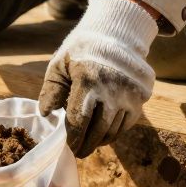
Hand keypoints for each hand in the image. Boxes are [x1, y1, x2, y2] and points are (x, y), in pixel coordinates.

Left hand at [39, 0, 158, 157]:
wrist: (117, 34)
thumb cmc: (83, 49)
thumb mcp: (60, 64)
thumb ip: (51, 89)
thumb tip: (45, 114)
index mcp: (87, 81)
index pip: (78, 120)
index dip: (73, 138)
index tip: (69, 147)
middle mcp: (110, 90)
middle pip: (97, 130)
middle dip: (86, 145)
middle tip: (79, 152)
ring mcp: (128, 95)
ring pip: (113, 129)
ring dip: (100, 140)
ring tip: (90, 143)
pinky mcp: (140, 97)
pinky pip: (127, 124)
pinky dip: (115, 132)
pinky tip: (105, 134)